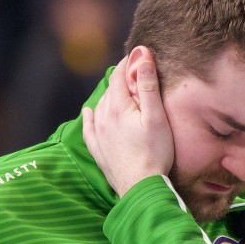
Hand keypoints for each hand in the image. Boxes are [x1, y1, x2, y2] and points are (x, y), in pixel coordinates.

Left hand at [83, 46, 173, 198]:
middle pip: (109, 90)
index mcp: (117, 106)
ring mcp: (98, 135)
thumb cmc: (154, 152)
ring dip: (110, 96)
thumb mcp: (156, 117)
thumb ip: (148, 85)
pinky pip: (88, 127)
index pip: (118, 75)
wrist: (141, 188)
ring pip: (100, 106)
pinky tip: (89, 112)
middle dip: (121, 79)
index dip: (128, 63)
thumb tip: (142, 55)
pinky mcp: (98, 150)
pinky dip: (89, 116)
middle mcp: (103, 117)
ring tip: (121, 92)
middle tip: (134, 74)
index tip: (138, 56)